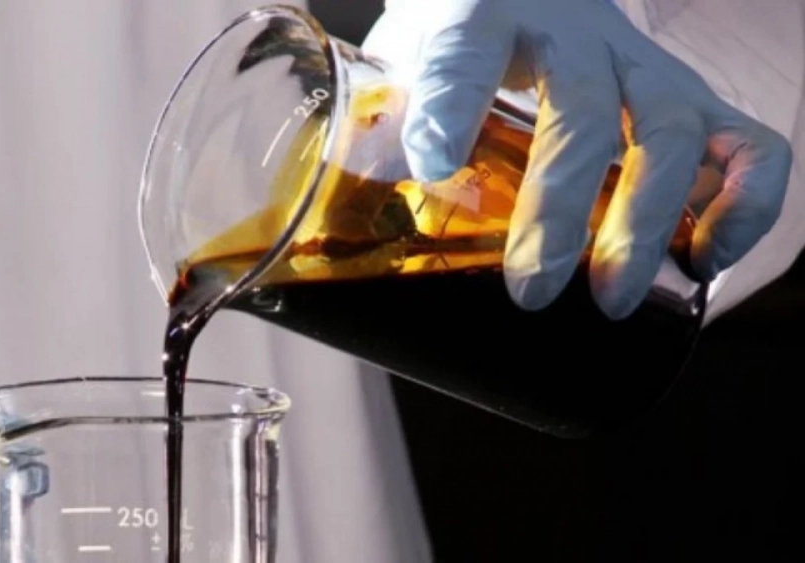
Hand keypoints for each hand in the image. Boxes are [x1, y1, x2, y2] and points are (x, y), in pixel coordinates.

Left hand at [362, 0, 792, 318]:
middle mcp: (572, 35)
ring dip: (649, 222)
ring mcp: (640, 64)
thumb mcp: (400, 67)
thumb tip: (335, 242)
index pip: (469, 52)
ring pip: (670, 130)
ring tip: (614, 299)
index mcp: (481, 18)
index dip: (453, 106)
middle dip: (560, 209)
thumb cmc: (456, 46)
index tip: (431, 164)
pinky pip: (746, 141)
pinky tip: (709, 259)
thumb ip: (376, 132)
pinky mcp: (690, 95)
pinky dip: (744, 203)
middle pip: (582, 112)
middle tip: (532, 289)